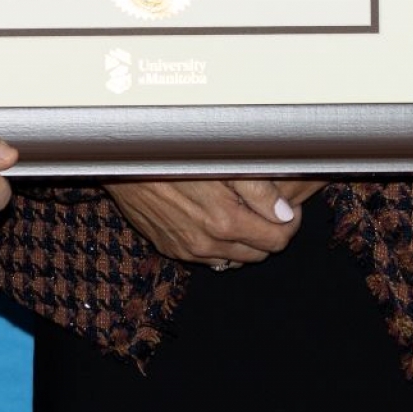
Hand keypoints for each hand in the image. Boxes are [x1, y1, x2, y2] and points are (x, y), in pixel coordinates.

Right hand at [104, 177, 320, 266]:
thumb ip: (259, 191)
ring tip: (243, 212)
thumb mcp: (223, 162)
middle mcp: (206, 243)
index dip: (289, 223)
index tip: (287, 208)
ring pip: (234, 258)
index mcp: (224, 222)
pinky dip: (220, 244)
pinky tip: (216, 220)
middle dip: (270, 233)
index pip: (277, 240)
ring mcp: (187, 249)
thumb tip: (283, 213)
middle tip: (268, 208)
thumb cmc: (175, 153)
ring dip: (245, 240)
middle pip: (258, 254)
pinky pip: (208, 257)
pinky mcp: (170, 248)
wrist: (124, 159)